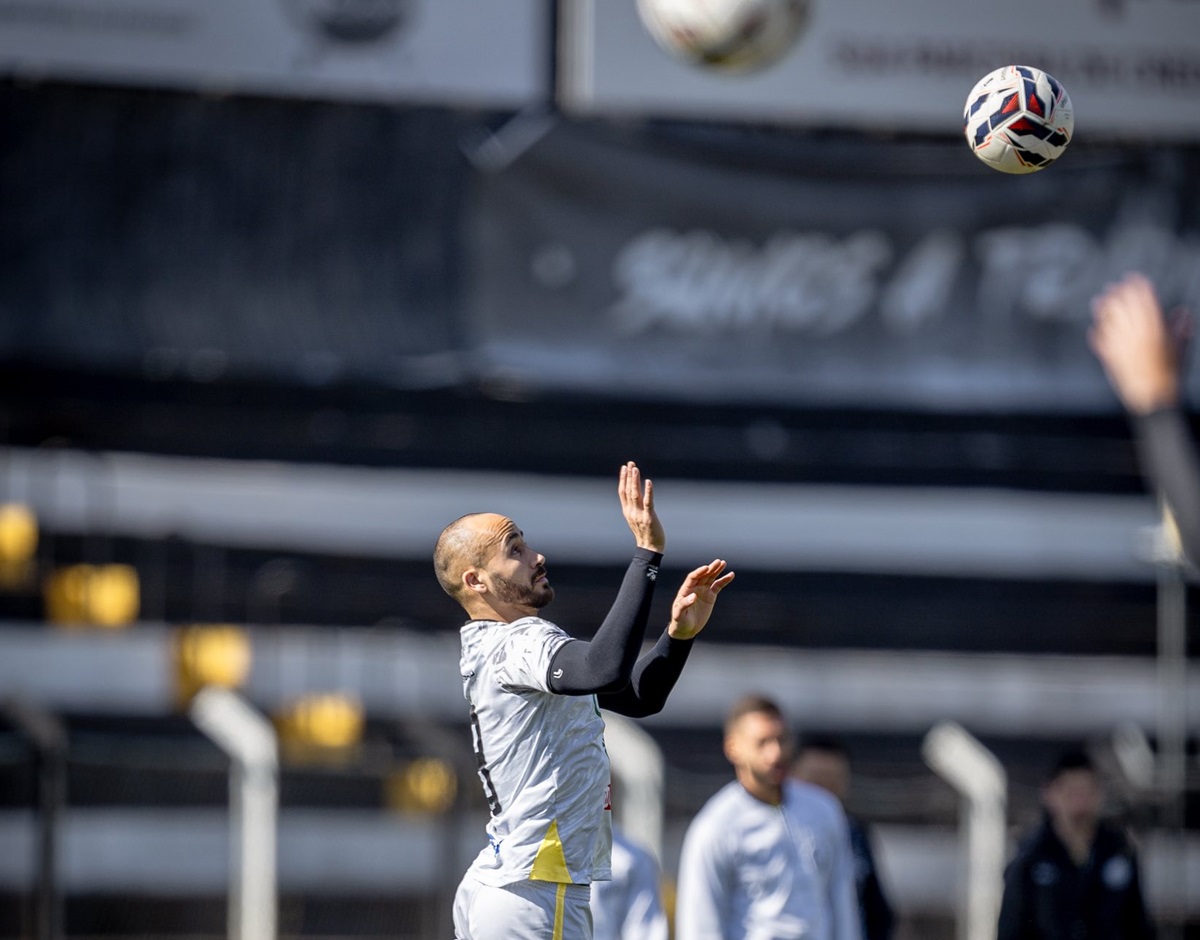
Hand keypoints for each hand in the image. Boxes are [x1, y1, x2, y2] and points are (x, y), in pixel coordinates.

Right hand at [619, 461, 665, 552]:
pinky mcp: (649, 517)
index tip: (624, 468)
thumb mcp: (636, 519)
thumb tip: (635, 496)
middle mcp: (631, 512)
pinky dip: (648, 491)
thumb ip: (634, 508)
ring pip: (635, 494)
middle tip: (630, 463)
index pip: (622, 492)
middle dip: (629, 476)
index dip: (623, 479)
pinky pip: (648, 502)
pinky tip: (648, 482)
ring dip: (635, 481)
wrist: (650, 548)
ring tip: (635, 468)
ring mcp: (639, 514)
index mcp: (627, 511)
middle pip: (628, 490)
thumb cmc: (645, 534)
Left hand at [668, 559, 734, 639]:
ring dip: (717, 571)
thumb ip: (685, 604)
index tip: (706, 568)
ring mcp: (703, 591)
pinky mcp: (710, 596)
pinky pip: (718, 586)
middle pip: (703, 575)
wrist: (686, 629)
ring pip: (711, 578)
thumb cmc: (680, 621)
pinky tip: (731, 575)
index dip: (699, 572)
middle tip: (718, 562)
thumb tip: (693, 596)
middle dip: (710, 568)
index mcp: (686, 590)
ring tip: (723, 563)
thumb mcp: (679, 614)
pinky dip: (724, 581)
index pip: (693, 577)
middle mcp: (695, 588)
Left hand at [1089, 273, 1188, 414]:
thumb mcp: (1181, 347)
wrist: (1153, 396)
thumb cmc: (1171, 372)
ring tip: (1098, 300)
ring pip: (1108, 321)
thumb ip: (1181, 328)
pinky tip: (1094, 327)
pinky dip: (1096, 332)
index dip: (1139, 285)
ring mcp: (1120, 345)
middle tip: (1114, 285)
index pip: (1145, 299)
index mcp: (1155, 328)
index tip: (1134, 277)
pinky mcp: (1109, 357)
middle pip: (1123, 306)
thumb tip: (1182, 312)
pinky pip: (1100, 340)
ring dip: (1102, 308)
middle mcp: (1135, 333)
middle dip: (1118, 293)